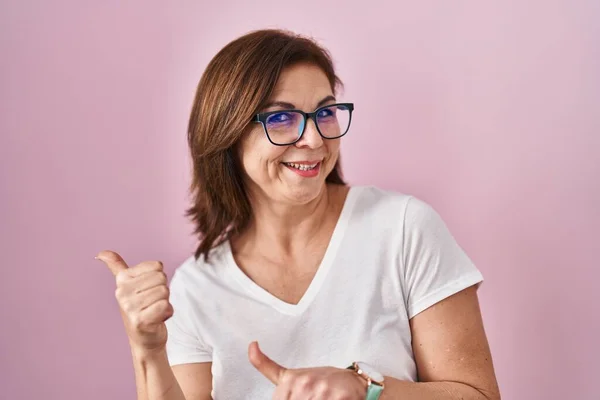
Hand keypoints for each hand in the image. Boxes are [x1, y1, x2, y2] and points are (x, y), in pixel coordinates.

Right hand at [96, 250, 173, 352]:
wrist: (144, 339)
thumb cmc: (140, 308)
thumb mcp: (127, 284)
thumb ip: (116, 266)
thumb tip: (101, 253)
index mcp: (122, 279)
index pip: (157, 266)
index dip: (158, 278)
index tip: (148, 290)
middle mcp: (122, 292)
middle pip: (162, 278)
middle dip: (162, 291)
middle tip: (152, 303)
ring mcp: (129, 307)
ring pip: (164, 291)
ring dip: (165, 302)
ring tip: (153, 311)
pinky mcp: (139, 321)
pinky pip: (165, 306)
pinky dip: (167, 312)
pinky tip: (157, 319)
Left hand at [248, 341, 366, 399]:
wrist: (353, 381)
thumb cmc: (320, 379)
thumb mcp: (289, 374)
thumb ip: (266, 366)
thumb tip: (251, 346)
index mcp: (290, 380)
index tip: (297, 396)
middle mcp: (304, 384)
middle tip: (313, 397)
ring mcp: (322, 391)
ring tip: (322, 398)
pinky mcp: (338, 398)